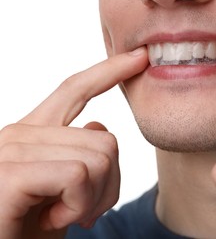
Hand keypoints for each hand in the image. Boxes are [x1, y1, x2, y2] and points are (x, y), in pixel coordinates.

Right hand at [0, 47, 147, 238]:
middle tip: (80, 211)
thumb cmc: (31, 229)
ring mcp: (12, 149)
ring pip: (99, 158)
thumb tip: (98, 124)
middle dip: (107, 185)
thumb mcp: (64, 192)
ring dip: (92, 200)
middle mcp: (20, 133)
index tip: (139, 57)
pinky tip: (53, 220)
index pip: (75, 89)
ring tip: (63, 216)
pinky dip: (78, 206)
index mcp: (34, 133)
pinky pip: (78, 175)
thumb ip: (77, 155)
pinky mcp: (9, 172)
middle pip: (106, 139)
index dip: (109, 71)